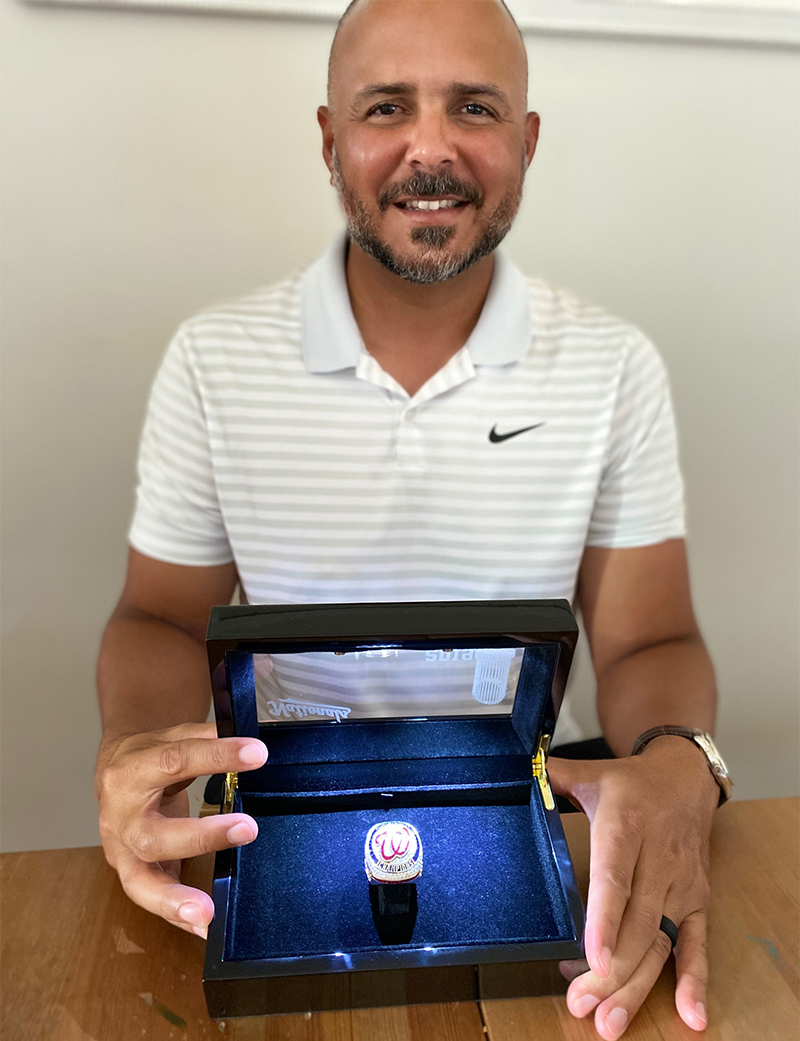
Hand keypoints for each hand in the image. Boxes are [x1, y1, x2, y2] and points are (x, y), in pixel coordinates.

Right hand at [96, 721, 266, 936]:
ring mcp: (121, 852)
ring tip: (207, 914)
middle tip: (247, 829)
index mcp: (131, 772)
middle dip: (200, 836)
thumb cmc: (147, 757)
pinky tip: (203, 930)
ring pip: (139, 881)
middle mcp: (121, 816)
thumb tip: (247, 742)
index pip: (174, 760)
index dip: (216, 756)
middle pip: (153, 834)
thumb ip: (204, 739)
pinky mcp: (129, 874)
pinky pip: (151, 899)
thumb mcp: (170, 737)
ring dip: (174, 900)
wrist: (110, 773)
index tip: (256, 754)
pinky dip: (176, 918)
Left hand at [547, 738, 719, 1037]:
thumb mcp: (591, 774)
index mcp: (626, 826)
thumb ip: (553, 777)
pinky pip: (697, 945)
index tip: (592, 959)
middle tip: (581, 1004)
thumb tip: (518, 771)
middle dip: (609, 971)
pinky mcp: (698, 901)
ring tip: (610, 1021)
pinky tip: (690, 1016)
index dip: (604, 921)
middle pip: (636, 924)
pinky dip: (694, 981)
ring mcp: (681, 885)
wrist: (686, 777)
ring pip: (660, 942)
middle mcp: (657, 860)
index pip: (614, 878)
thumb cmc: (631, 782)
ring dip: (637, 986)